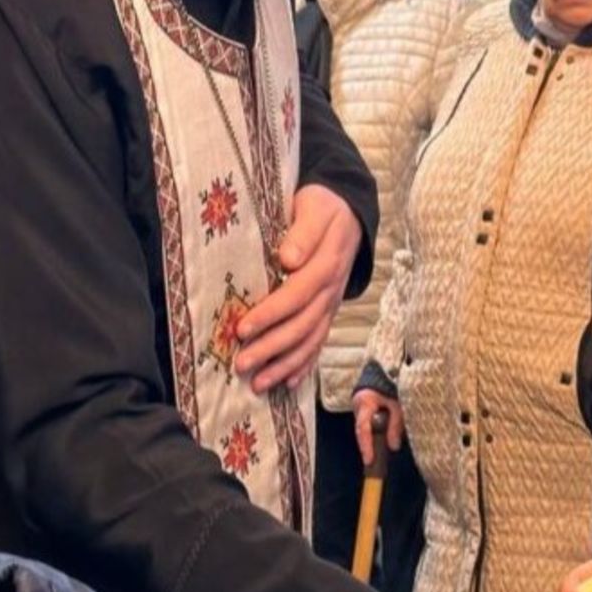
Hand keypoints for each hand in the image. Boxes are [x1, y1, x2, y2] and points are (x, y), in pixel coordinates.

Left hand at [235, 185, 361, 393]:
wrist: (350, 211)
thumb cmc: (323, 207)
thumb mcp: (315, 207)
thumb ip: (304, 232)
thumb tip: (288, 259)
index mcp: (326, 263)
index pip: (297, 294)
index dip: (271, 314)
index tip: (242, 328)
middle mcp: (331, 289)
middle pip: (302, 325)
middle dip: (271, 348)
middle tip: (241, 364)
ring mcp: (331, 303)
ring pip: (310, 340)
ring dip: (284, 365)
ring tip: (258, 384)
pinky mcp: (329, 311)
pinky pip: (319, 342)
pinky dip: (304, 365)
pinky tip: (287, 384)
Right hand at [352, 386, 403, 466]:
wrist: (386, 371)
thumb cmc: (393, 385)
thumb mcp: (398, 405)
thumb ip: (396, 425)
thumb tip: (393, 447)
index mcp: (365, 402)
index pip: (363, 428)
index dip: (366, 445)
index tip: (369, 460)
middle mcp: (357, 404)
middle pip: (362, 429)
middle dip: (369, 444)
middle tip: (372, 462)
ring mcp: (359, 405)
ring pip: (365, 426)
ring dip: (373, 437)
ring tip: (377, 453)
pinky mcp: (364, 406)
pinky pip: (368, 422)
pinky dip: (375, 430)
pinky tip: (382, 438)